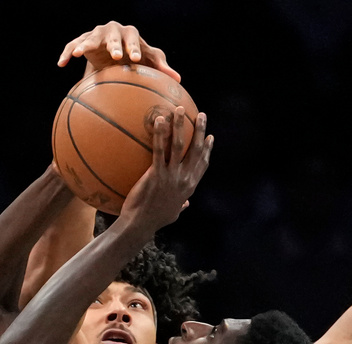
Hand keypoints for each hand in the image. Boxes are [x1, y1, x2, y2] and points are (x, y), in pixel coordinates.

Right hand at [57, 21, 179, 81]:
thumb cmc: (134, 57)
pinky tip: (61, 64)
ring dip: (86, 44)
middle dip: (114, 44)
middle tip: (116, 56)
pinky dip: (68, 53)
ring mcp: (96, 34)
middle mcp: (112, 30)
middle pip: (113, 35)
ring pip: (90, 37)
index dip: (134, 47)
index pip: (133, 37)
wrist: (113, 53)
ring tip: (80, 54)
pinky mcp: (82, 41)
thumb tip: (178, 80)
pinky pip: (72, 45)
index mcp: (130, 34)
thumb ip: (160, 67)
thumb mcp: (147, 61)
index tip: (135, 59)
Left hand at [119, 108, 212, 232]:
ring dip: (181, 125)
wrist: (141, 225)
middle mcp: (184, 180)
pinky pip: (159, 150)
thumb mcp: (173, 214)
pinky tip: (159, 121)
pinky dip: (160, 134)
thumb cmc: (154, 220)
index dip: (207, 150)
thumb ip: (181, 206)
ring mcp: (172, 176)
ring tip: (180, 110)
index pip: (202, 165)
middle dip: (200, 130)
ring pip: (180, 146)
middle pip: (196, 150)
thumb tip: (186, 204)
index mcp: (189, 188)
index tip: (210, 137)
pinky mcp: (157, 174)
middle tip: (200, 115)